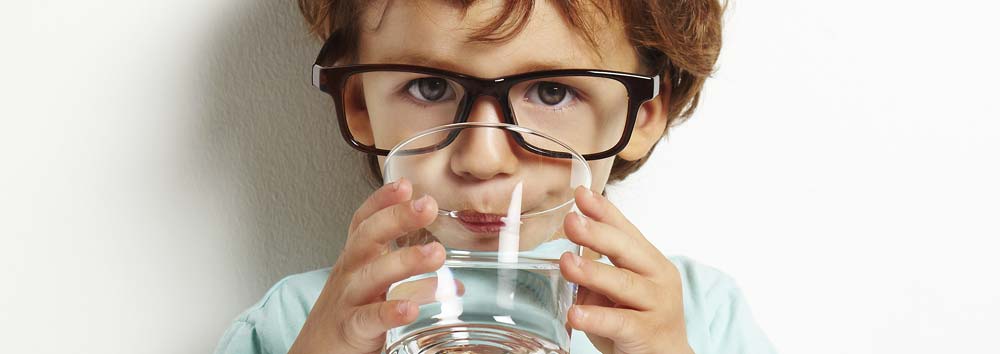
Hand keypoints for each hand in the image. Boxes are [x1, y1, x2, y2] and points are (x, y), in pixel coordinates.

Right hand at [289, 179, 443, 353]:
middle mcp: (350, 274)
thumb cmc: (347, 319)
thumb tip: (454, 283)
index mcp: (356, 260)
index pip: (364, 222)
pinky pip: (370, 317)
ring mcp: (348, 300)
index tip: (406, 184)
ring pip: (373, 274)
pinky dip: (389, 310)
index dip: (382, 201)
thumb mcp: (374, 290)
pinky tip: (410, 307)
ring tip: (436, 254)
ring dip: (405, 261)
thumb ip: (410, 282)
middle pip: (368, 237)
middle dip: (397, 217)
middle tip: (427, 205)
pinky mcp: (349, 328)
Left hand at [559, 186, 692, 353]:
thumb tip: (568, 257)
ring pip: (624, 284)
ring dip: (593, 272)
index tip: (581, 194)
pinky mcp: (648, 333)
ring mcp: (656, 305)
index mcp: (648, 261)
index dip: (604, 211)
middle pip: (626, 250)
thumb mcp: (617, 291)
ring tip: (567, 263)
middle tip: (570, 222)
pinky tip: (575, 314)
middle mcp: (657, 277)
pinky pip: (620, 322)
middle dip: (597, 234)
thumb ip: (597, 274)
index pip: (625, 230)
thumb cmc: (638, 320)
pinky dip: (596, 317)